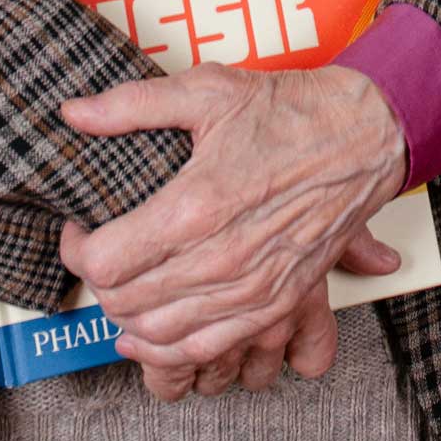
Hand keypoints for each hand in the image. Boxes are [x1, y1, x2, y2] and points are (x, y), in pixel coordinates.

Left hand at [57, 63, 405, 387]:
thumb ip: (131, 105)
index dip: (77, 247)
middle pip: (124, 302)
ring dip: (130, 316)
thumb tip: (74, 114)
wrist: (367, 136)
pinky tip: (155, 328)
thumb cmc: (291, 111)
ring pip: (158, 335)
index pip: (104, 262)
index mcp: (195, 205)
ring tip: (127, 284)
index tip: (82, 228)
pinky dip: (171, 348)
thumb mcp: (208, 90)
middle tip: (103, 250)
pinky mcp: (275, 305)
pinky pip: (206, 350)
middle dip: (100, 281)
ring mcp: (250, 290)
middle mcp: (220, 258)